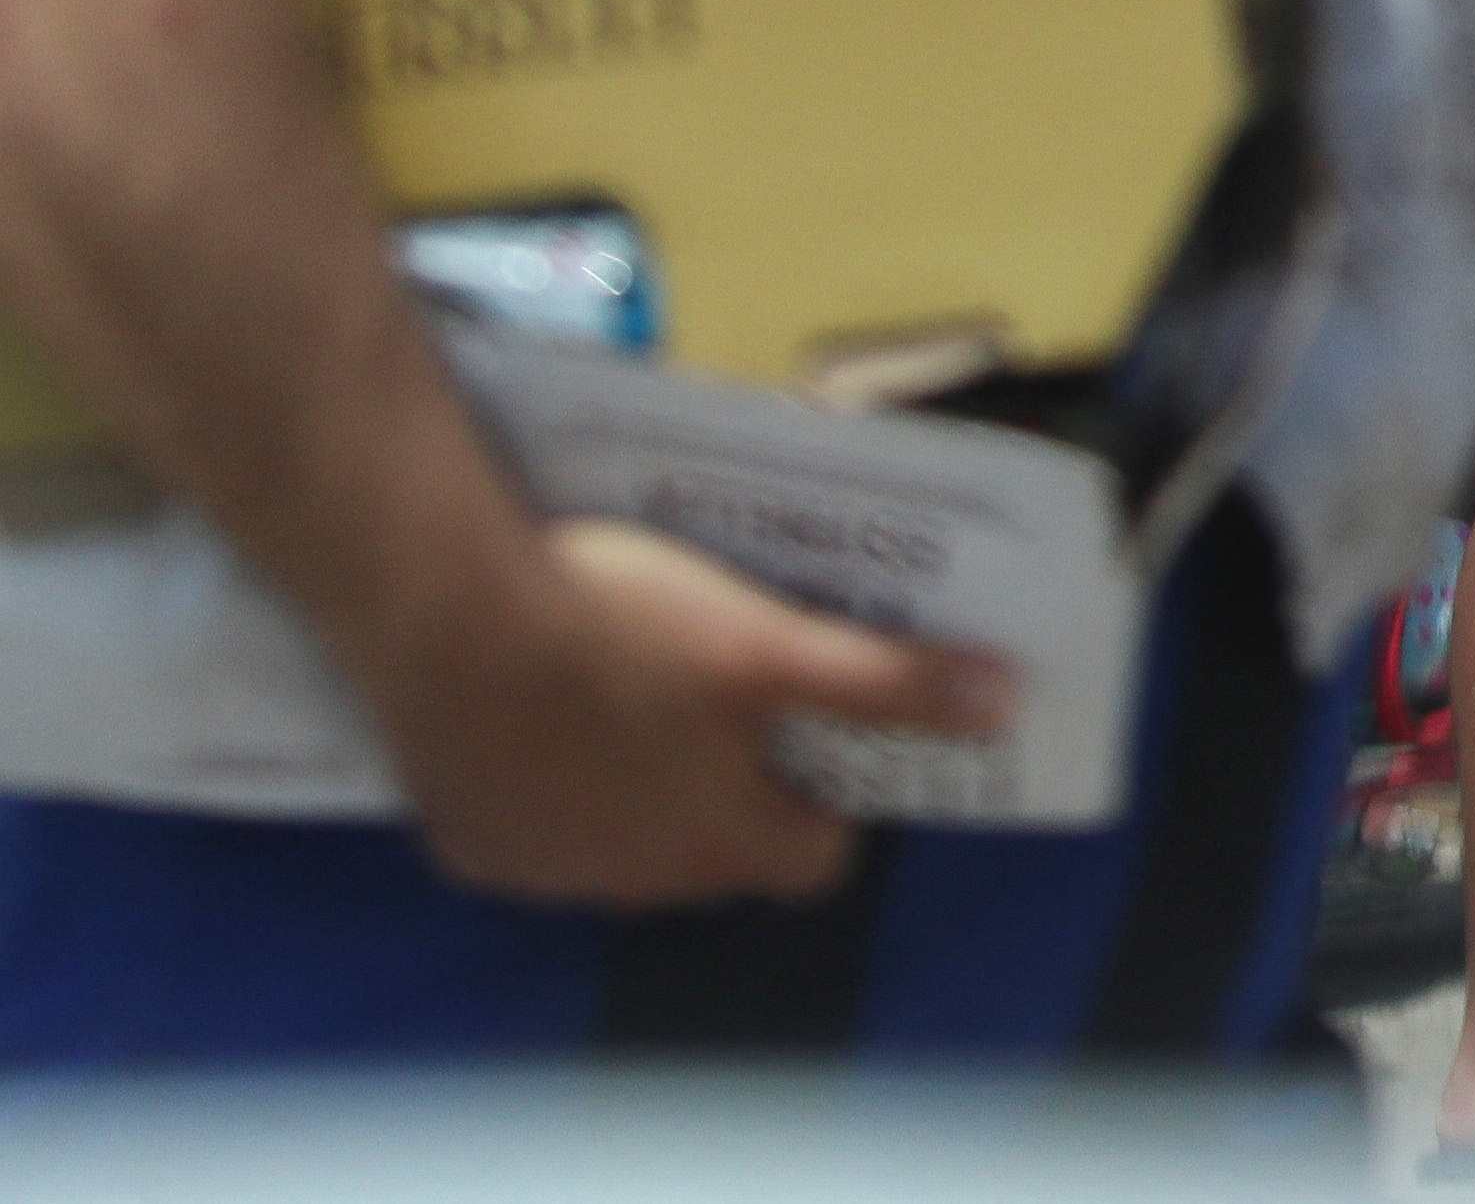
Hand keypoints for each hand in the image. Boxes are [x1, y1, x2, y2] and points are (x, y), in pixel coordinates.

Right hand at [374, 519, 1016, 910]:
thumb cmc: (622, 627)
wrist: (445, 618)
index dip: (829, 797)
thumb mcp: (770, 642)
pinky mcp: (473, 848)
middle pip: (721, 853)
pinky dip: (552, 788)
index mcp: (724, 843)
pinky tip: (549, 712)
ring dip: (643, 791)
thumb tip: (1002, 703)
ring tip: (640, 692)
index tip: (820, 732)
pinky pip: (535, 833)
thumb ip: (884, 681)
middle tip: (730, 697)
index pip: (815, 857)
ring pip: (626, 848)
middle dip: (737, 790)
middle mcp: (640, 883)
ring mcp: (548, 873)